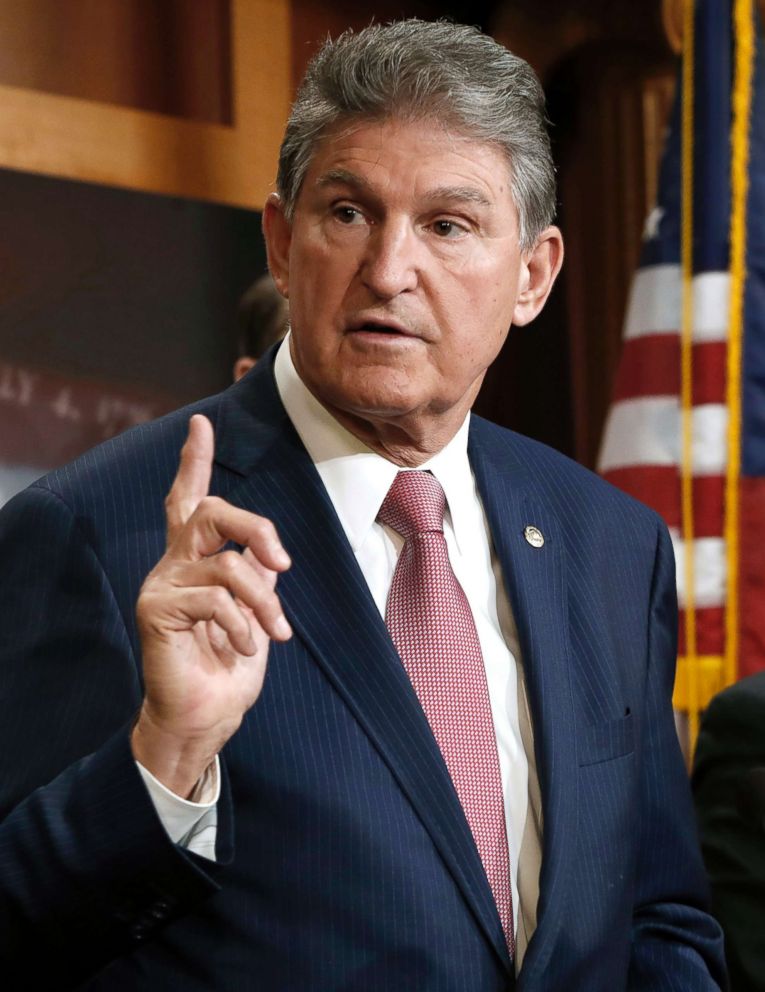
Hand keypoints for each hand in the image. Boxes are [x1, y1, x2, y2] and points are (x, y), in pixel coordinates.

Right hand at [131, 414, 291, 796]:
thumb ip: (256, 576)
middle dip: (254, 527)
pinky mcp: (157, 609)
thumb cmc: (230, 667)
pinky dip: (244, 625)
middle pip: (209, 510)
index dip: (195, 461)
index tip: (201, 424)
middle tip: (282, 561)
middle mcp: (175, 563)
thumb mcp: (255, 612)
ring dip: (264, 601)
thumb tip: (270, 553)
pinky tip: (244, 648)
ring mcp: (162, 584)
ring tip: (275, 633)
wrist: (205, 716)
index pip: (189, 499)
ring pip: (226, 563)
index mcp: (197, 559)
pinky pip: (215, 598)